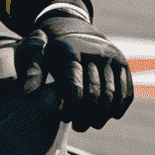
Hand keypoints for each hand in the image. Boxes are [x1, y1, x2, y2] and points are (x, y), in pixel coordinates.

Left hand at [15, 13, 133, 130]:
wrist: (72, 28)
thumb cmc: (49, 50)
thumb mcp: (33, 54)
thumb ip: (32, 73)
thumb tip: (29, 95)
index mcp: (69, 51)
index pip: (74, 84)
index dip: (71, 106)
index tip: (65, 116)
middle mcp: (94, 52)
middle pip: (94, 95)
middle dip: (85, 116)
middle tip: (77, 126)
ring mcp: (111, 58)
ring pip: (111, 97)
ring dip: (101, 117)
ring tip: (90, 124)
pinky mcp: (123, 64)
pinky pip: (126, 93)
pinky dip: (117, 108)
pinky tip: (107, 115)